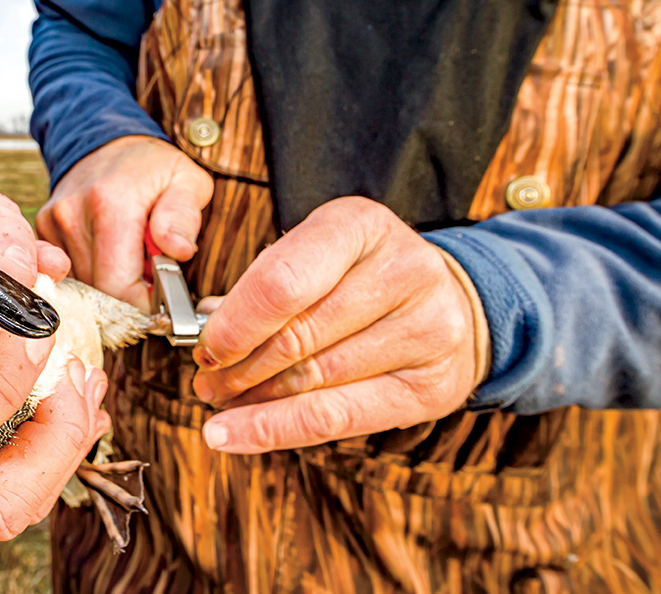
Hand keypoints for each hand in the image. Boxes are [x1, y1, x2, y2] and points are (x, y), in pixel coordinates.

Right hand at [36, 136, 212, 309]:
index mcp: (111, 204)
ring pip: (81, 284)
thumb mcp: (187, 182)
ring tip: (129, 256)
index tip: (160, 298)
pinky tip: (109, 252)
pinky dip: (92, 271)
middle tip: (149, 271)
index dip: (141, 303)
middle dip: (127, 291)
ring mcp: (54, 221)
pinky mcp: (45, 228)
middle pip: (97, 289)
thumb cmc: (154, 167)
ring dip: (108, 282)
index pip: (116, 285)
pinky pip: (68, 271)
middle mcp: (73, 213)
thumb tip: (178, 250)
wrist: (109, 140)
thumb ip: (183, 218)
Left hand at [191, 197, 483, 453]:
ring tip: (222, 404)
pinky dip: (274, 430)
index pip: (282, 282)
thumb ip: (266, 286)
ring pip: (312, 381)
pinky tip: (234, 434)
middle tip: (207, 381)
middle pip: (296, 337)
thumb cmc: (366, 278)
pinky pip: (336, 419)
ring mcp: (426, 331)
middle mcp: (402, 271)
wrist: (455, 302)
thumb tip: (206, 328)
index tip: (205, 348)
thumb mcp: (319, 255)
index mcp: (360, 225)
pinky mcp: (431, 387)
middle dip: (237, 367)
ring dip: (253, 400)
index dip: (234, 325)